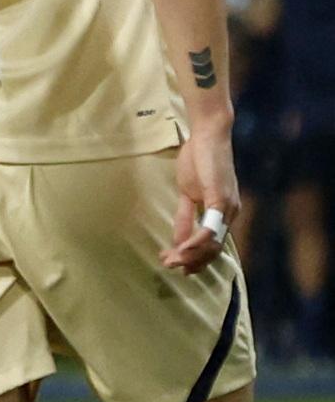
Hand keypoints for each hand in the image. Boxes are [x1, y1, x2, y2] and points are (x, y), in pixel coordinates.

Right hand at [161, 123, 239, 272]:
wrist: (208, 135)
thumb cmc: (198, 161)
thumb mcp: (188, 193)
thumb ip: (184, 216)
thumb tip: (178, 239)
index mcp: (225, 213)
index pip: (213, 245)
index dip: (195, 259)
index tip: (176, 266)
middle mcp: (231, 213)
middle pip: (213, 249)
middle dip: (191, 261)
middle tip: (169, 266)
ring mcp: (228, 206)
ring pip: (212, 242)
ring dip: (190, 255)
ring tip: (171, 260)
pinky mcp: (220, 198)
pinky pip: (209, 226)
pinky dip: (196, 240)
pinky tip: (183, 248)